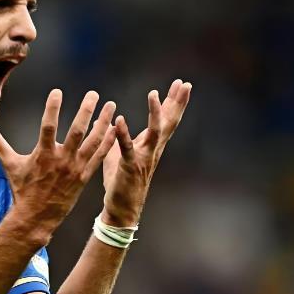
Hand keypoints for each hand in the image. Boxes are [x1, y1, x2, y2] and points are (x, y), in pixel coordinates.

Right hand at [0, 90, 117, 239]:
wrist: (37, 217)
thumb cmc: (22, 189)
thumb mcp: (9, 164)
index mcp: (43, 154)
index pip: (48, 126)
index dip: (52, 108)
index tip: (57, 91)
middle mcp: (61, 159)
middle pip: (77, 131)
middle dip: (87, 111)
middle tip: (93, 94)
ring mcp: (75, 168)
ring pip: (93, 141)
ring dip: (103, 122)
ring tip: (111, 105)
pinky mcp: (84, 176)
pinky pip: (99, 156)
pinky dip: (108, 142)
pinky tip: (115, 129)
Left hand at [101, 79, 191, 226]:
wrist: (122, 209)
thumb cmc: (120, 181)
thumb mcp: (118, 153)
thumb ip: (117, 137)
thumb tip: (108, 121)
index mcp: (151, 145)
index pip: (166, 119)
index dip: (174, 101)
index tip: (182, 84)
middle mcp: (152, 150)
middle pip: (169, 122)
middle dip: (176, 102)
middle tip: (185, 84)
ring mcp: (143, 158)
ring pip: (154, 132)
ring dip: (154, 113)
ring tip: (153, 94)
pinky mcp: (130, 167)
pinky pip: (127, 148)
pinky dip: (123, 133)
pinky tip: (119, 119)